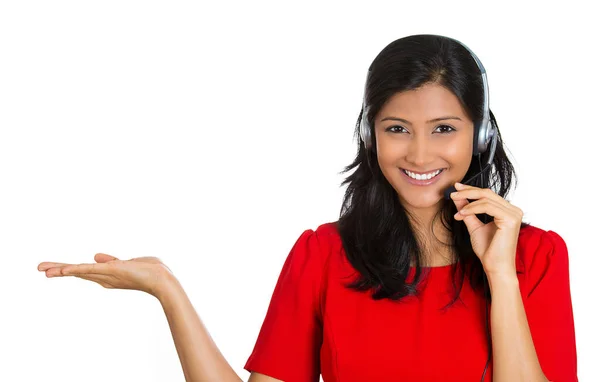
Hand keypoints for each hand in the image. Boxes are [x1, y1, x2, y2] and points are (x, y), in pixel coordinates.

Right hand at [38, 253, 173, 297]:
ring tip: (43, 269)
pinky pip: (89, 270)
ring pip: (79, 271)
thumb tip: (95, 255)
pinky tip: (61, 269)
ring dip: (60, 269)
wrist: (163, 281)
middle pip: (77, 272)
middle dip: (58, 270)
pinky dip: (75, 269)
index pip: (84, 270)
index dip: (68, 268)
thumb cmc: (151, 272)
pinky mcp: (110, 271)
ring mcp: (107, 275)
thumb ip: (110, 260)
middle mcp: (104, 277)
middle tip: (39, 268)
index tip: (53, 268)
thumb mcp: (129, 262)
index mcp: (108, 275)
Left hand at [450, 182, 523, 276]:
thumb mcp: (474, 226)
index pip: (488, 194)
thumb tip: (458, 197)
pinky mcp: (510, 219)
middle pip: (487, 192)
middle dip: (467, 192)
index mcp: (508, 210)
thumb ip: (468, 211)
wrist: (495, 266)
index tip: (456, 188)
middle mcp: (514, 210)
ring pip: (486, 198)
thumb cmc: (488, 250)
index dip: (471, 189)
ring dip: (467, 203)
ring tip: (457, 213)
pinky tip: (462, 215)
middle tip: (452, 193)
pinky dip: (472, 208)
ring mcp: (514, 214)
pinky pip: (487, 207)